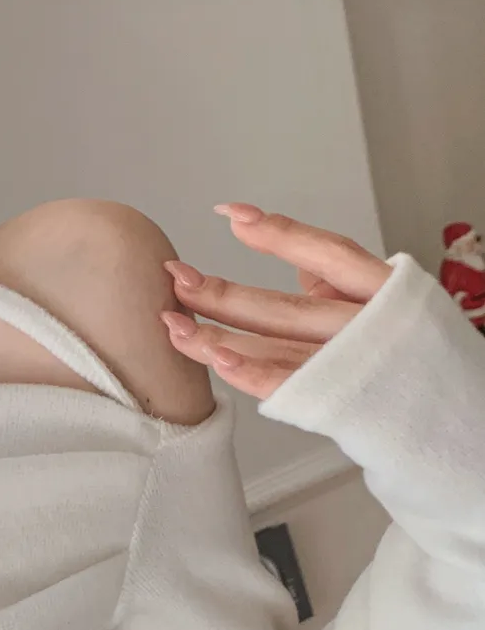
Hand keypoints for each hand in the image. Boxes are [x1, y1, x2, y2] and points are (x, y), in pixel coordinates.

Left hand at [159, 204, 391, 399]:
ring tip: (173, 324)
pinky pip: (285, 386)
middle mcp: (364, 325)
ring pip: (270, 348)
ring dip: (215, 337)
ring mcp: (350, 366)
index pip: (326, 251)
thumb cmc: (413, 353)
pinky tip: (214, 359)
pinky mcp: (337, 401)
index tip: (229, 214)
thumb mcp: (390, 301)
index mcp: (382, 290)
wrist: (457, 415)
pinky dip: (248, 373)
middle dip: (219, 293)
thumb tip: (298, 264)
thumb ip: (340, 282)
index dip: (278, 233)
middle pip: (279, 306)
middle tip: (173, 277)